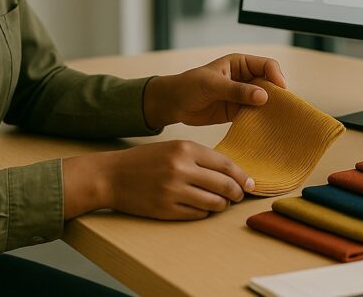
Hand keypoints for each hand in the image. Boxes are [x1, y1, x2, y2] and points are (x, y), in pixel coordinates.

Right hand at [104, 140, 254, 219]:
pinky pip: (197, 215)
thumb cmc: (145, 160)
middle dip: (237, 193)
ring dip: (222, 205)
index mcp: (184, 149)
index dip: (241, 176)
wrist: (112, 176)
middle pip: (224, 185)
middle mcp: (181, 169)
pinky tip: (202, 208)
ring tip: (221, 203)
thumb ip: (199, 157)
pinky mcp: (166, 210)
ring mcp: (173, 191)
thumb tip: (230, 173)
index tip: (250, 183)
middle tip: (239, 196)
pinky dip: (204, 213)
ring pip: (214, 203)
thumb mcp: (173, 148)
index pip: (225, 164)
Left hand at [144, 53, 286, 127]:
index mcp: (240, 64)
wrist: (173, 104)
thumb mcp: (212, 85)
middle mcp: (245, 78)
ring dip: (270, 110)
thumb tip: (263, 96)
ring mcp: (243, 96)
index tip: (280, 90)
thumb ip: (237, 90)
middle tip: (283, 110)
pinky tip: (264, 128)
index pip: (267, 66)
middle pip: (270, 84)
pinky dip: (260, 121)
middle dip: (277, 95)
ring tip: (277, 121)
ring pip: (265, 101)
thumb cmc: (189, 85)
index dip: (276, 76)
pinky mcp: (238, 112)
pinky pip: (255, 115)